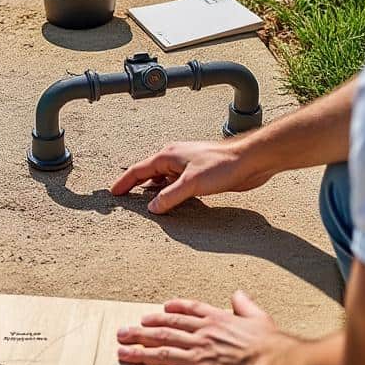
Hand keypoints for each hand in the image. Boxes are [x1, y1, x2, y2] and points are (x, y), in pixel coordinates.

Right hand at [110, 140, 270, 213]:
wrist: (250, 160)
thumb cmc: (223, 165)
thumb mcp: (191, 184)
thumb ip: (169, 197)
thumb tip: (152, 208)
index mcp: (168, 156)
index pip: (139, 170)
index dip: (124, 182)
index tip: (114, 193)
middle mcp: (176, 159)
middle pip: (149, 173)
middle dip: (136, 186)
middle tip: (126, 199)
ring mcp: (188, 166)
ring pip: (164, 179)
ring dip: (154, 190)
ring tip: (146, 204)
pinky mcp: (200, 174)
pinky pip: (177, 184)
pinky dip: (170, 193)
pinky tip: (172, 202)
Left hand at [115, 291, 292, 364]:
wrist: (273, 360)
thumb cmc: (269, 341)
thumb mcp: (257, 315)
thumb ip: (244, 304)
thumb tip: (238, 294)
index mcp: (214, 320)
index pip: (183, 313)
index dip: (164, 313)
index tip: (149, 314)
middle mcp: (201, 336)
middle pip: (164, 331)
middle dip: (140, 332)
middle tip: (122, 333)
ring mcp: (199, 356)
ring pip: (161, 352)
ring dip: (139, 352)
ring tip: (121, 352)